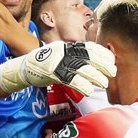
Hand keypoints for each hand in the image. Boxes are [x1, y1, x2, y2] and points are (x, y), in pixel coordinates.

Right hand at [0, 41, 116, 95]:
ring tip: (103, 83)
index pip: (90, 47)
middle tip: (112, 72)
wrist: (25, 68)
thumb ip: (77, 58)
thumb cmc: (47, 64)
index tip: (112, 61)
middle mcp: (64, 52)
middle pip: (88, 56)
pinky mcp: (52, 73)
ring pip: (82, 68)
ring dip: (96, 76)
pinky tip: (89, 90)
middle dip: (103, 64)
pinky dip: (82, 85)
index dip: (102, 54)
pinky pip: (71, 79)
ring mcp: (58, 62)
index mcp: (68, 47)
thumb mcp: (63, 56)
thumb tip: (96, 63)